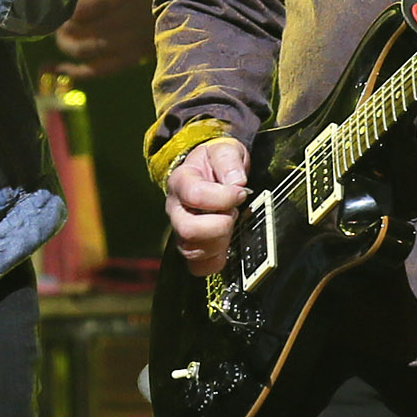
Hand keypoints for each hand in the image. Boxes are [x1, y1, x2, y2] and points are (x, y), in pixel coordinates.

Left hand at [53, 0, 161, 77]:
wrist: (191, 13)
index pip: (81, 8)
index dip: (63, 9)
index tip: (56, 4)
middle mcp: (120, 23)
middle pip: (78, 30)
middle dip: (61, 27)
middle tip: (55, 21)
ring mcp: (124, 44)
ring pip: (84, 51)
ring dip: (66, 46)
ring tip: (61, 39)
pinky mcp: (128, 60)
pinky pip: (97, 71)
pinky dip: (75, 72)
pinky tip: (60, 68)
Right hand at [165, 137, 250, 276]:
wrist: (212, 173)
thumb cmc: (217, 163)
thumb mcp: (224, 149)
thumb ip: (229, 160)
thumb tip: (237, 182)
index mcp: (180, 181)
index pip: (194, 195)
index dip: (222, 197)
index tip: (241, 192)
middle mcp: (175, 209)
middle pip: (187, 229)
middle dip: (220, 224)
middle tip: (233, 212)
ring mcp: (180, 232)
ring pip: (193, 251)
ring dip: (220, 241)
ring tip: (230, 224)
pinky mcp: (191, 249)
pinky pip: (198, 267)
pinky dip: (216, 261)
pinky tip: (226, 244)